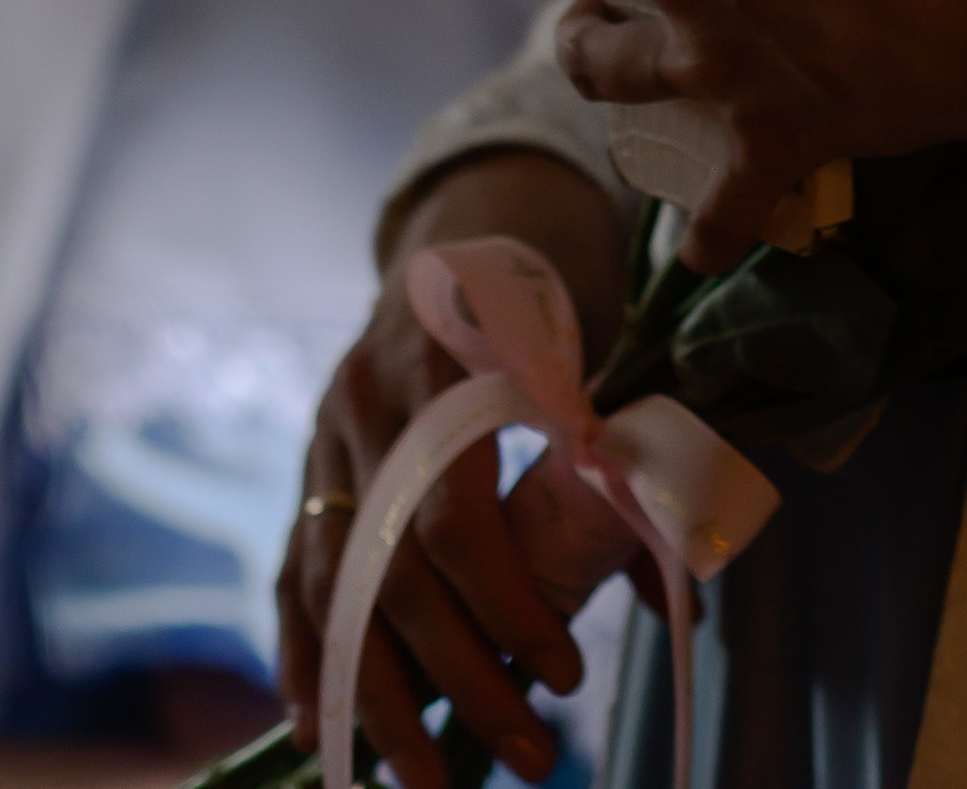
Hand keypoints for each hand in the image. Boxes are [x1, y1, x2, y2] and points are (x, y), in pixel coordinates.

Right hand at [278, 152, 633, 788]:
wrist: (458, 233)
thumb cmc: (539, 296)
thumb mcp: (585, 347)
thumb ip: (614, 457)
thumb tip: (674, 591)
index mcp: (439, 362)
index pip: (456, 514)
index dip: (508, 604)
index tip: (566, 668)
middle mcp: (362, 409)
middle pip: (396, 573)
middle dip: (461, 680)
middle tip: (531, 754)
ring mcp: (323, 446)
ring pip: (336, 594)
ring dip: (379, 702)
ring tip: (425, 784)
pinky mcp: (306, 479)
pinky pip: (292, 583)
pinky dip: (305, 664)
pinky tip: (322, 735)